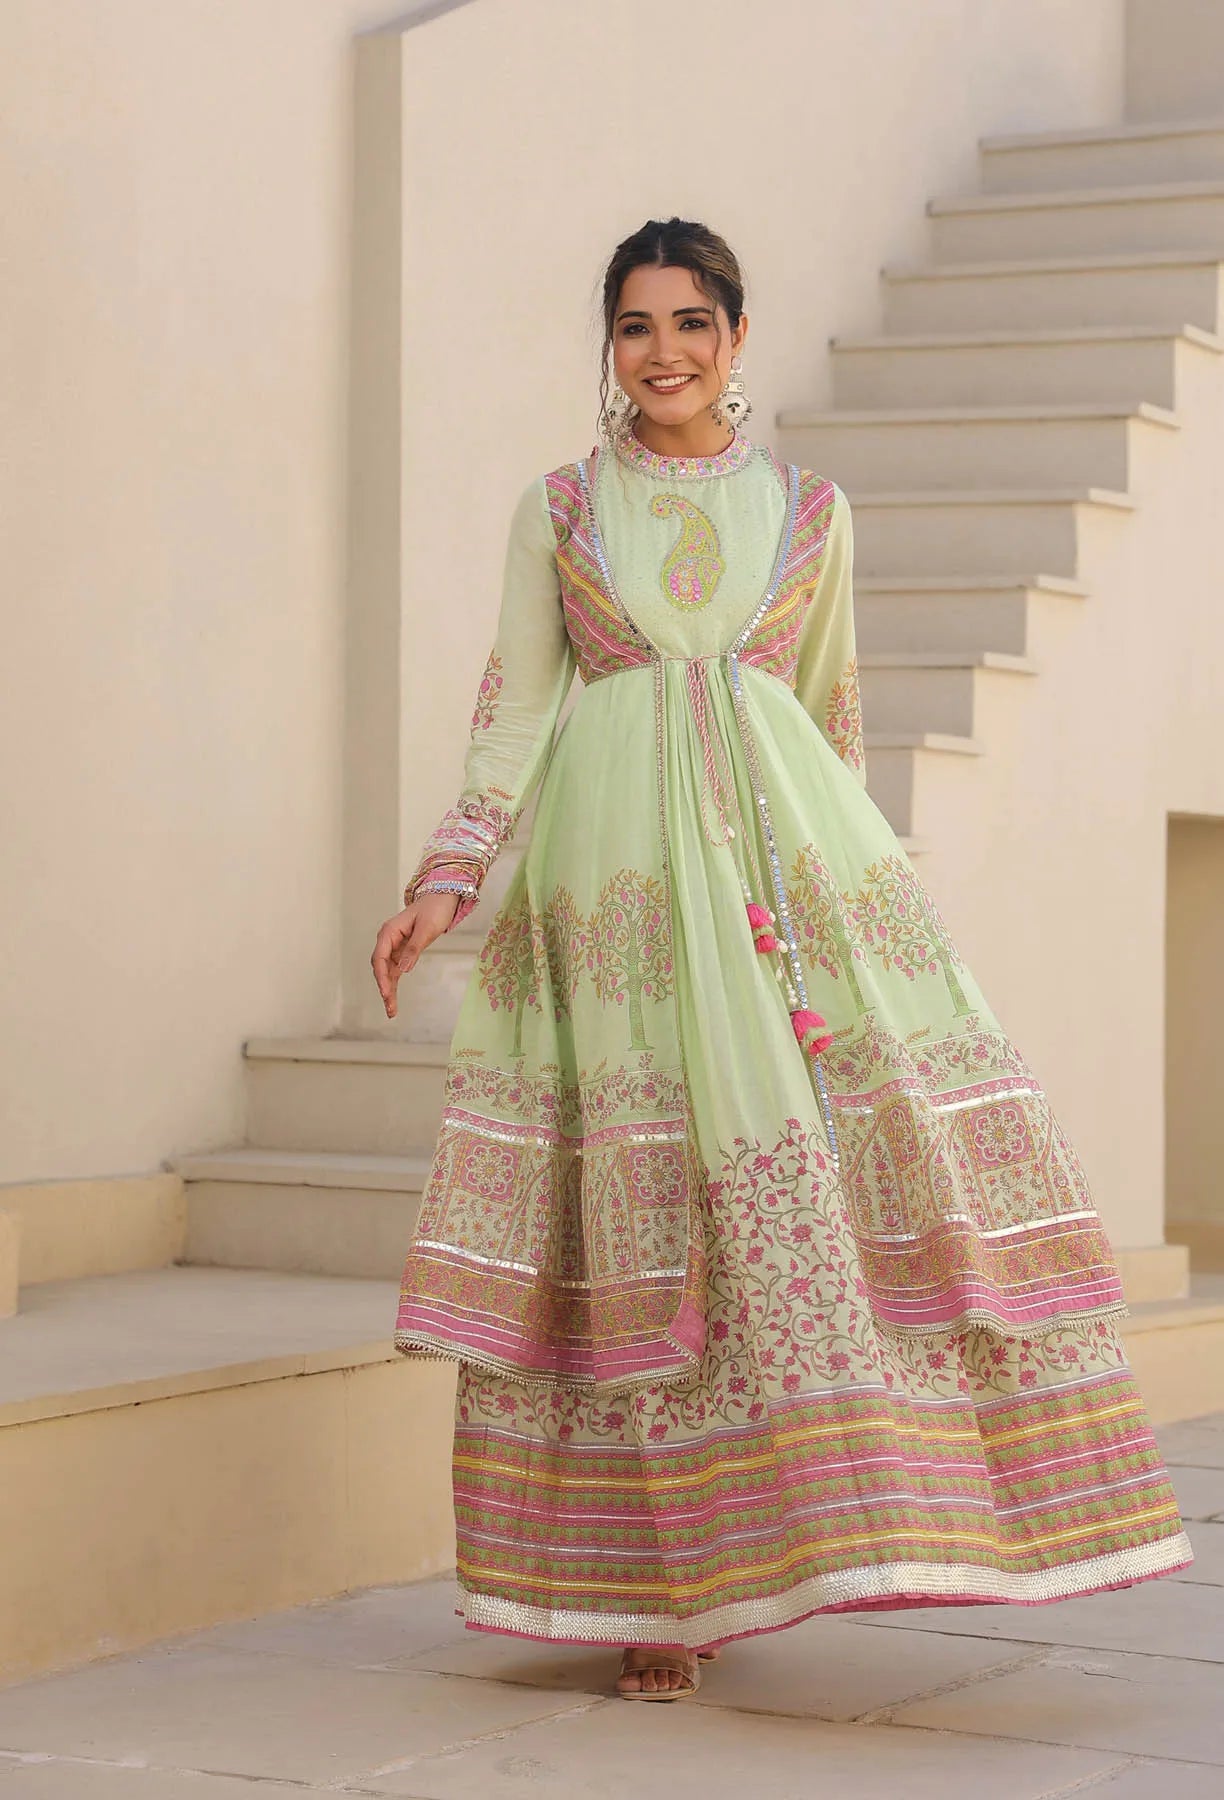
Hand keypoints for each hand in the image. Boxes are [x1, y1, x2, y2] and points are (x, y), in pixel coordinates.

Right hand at [371, 893, 459, 1018]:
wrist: (442, 898)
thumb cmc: (435, 909)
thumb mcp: (427, 929)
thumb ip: (414, 948)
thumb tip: (403, 969)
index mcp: (389, 932)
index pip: (380, 958)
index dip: (382, 977)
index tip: (386, 993)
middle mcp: (388, 939)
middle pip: (381, 967)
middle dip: (384, 988)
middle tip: (390, 1008)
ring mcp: (394, 946)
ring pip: (387, 971)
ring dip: (389, 989)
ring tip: (391, 1010)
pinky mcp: (402, 951)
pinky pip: (396, 970)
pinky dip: (395, 983)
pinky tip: (394, 998)